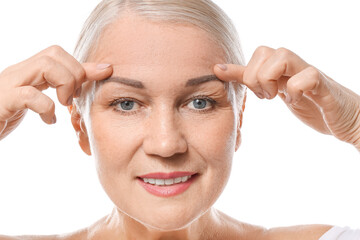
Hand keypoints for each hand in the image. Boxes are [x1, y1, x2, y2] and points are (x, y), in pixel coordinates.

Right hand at [0, 45, 112, 139]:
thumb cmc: (7, 115)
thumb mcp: (36, 99)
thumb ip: (58, 88)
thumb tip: (86, 83)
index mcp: (28, 71)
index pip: (58, 53)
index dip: (82, 66)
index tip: (94, 81)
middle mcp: (18, 72)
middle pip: (54, 53)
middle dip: (74, 75)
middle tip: (71, 98)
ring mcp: (8, 85)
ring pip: (45, 66)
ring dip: (64, 86)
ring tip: (62, 105)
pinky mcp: (2, 101)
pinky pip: (29, 95)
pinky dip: (46, 109)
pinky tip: (47, 121)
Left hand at [214, 46, 359, 150]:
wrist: (347, 119)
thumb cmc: (312, 105)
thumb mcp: (277, 93)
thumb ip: (254, 82)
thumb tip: (222, 71)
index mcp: (282, 69)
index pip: (256, 55)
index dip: (239, 69)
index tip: (234, 83)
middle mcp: (294, 67)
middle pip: (264, 51)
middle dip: (255, 77)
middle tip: (264, 96)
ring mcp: (309, 73)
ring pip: (282, 55)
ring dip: (270, 78)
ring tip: (276, 97)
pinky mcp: (324, 86)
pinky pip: (308, 76)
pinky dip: (296, 90)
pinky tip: (296, 101)